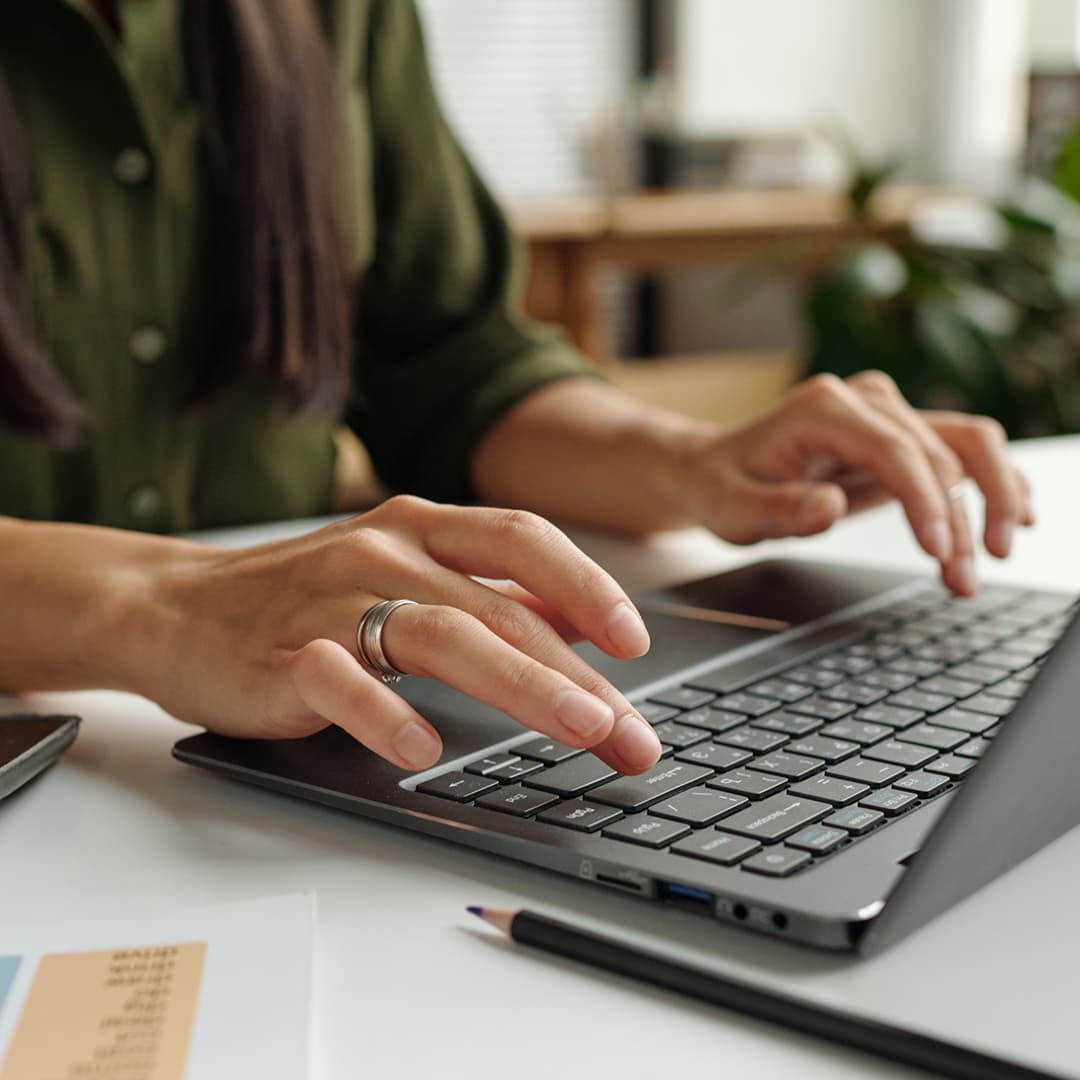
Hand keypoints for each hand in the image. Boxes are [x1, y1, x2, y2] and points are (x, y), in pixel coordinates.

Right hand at [144, 496, 661, 772]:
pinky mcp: (280, 654)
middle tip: (630, 731)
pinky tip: (421, 752)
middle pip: (499, 606)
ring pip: (438, 633)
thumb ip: (487, 591)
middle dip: (577, 672)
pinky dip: (383, 714)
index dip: (586, 585)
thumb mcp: (402, 573)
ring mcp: (331, 600)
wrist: (173, 605)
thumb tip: (579, 622)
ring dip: (519, 683)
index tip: (634, 641)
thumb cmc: (303, 596)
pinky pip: (338, 679)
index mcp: (419, 527)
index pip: (522, 539)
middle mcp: (383, 551)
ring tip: (577, 729)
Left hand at [676, 371, 1033, 594]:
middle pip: (940, 452)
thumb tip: (829, 506)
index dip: (925, 501)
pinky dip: (993, 481)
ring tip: (993, 558)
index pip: (895, 451)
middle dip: (960, 519)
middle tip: (964, 579)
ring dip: (989, 501)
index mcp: (822, 408)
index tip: (940, 551)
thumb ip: (778, 510)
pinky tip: (1014, 516)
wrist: (714, 468)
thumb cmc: (722, 487)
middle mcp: (864, 400)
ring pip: (966, 446)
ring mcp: (887, 412)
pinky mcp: (900, 434)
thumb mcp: (731, 510)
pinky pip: (963, 449)